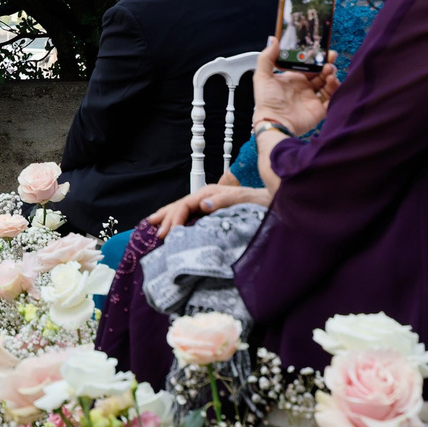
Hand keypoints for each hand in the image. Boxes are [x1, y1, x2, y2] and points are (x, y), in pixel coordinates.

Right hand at [144, 182, 269, 240]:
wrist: (275, 203)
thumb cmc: (262, 202)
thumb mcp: (245, 199)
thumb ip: (224, 200)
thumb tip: (202, 204)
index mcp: (210, 192)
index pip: (185, 205)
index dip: (174, 218)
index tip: (167, 234)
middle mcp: (207, 196)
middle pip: (180, 205)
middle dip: (166, 218)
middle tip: (156, 233)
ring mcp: (209, 202)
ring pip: (182, 208)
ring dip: (168, 216)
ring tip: (152, 223)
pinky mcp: (212, 211)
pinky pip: (190, 214)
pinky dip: (177, 219)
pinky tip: (171, 224)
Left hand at [253, 45, 336, 138]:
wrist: (275, 122)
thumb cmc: (266, 102)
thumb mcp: (262, 76)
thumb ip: (267, 57)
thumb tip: (274, 39)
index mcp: (293, 78)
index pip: (307, 65)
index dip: (314, 58)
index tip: (320, 50)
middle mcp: (304, 87)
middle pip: (320, 73)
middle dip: (326, 64)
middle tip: (330, 58)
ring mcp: (312, 98)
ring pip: (327, 83)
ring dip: (330, 74)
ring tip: (329, 70)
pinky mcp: (320, 109)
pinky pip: (331, 98)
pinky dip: (334, 89)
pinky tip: (331, 82)